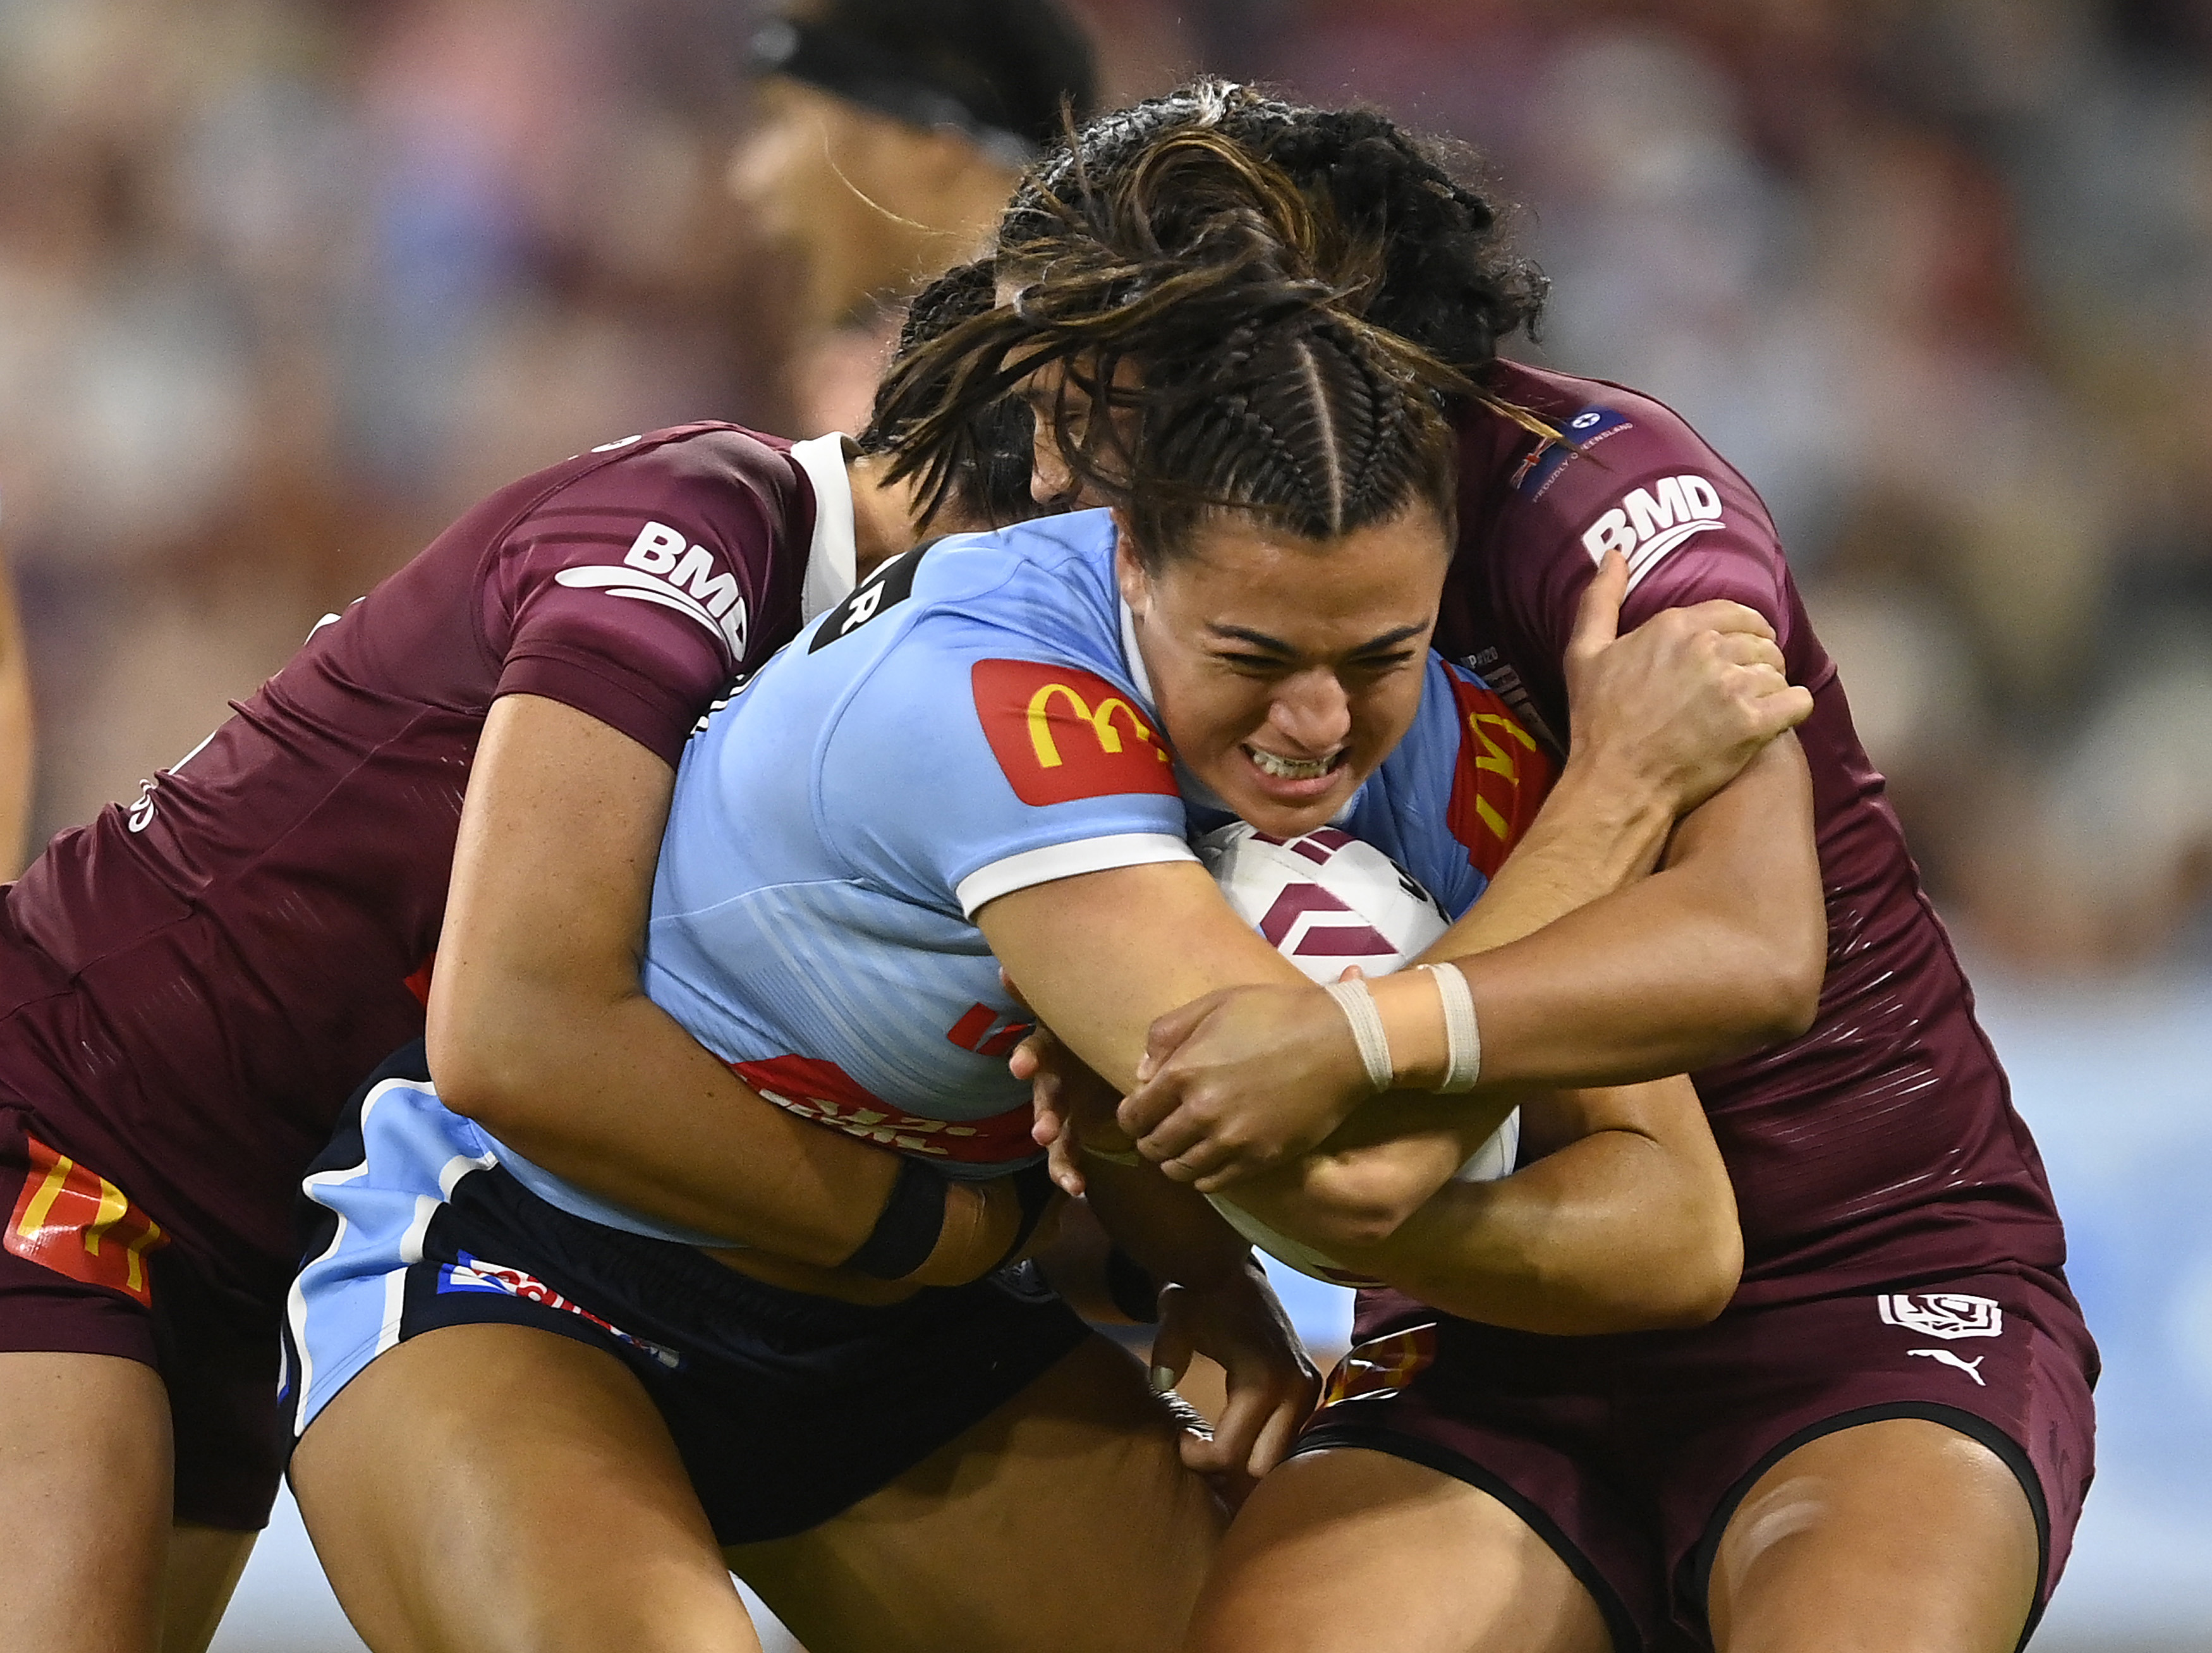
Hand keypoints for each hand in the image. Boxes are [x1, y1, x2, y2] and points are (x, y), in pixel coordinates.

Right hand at [1004, 968, 1127, 1196]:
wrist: (1109, 1054)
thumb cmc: (1088, 1028)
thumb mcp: (1074, 1010)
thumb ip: (1038, 995)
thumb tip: (1004, 967)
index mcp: (1053, 1050)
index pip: (1035, 1051)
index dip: (1028, 1059)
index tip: (1022, 1068)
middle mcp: (1052, 1079)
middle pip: (1044, 1098)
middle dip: (1043, 1115)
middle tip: (1043, 1131)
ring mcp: (1060, 1108)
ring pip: (1053, 1132)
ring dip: (1056, 1154)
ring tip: (1066, 1178)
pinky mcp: (1072, 1131)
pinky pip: (1067, 1155)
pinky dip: (1068, 1173)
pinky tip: (1076, 1189)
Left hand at [1117, 980, 1368, 1191]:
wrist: (1341, 1042)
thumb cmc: (1276, 1013)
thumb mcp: (1214, 1004)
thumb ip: (1167, 1034)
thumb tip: (1142, 1072)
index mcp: (1183, 1072)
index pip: (1134, 1114)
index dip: (1131, 1117)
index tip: (1138, 1113)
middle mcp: (1201, 1112)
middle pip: (1154, 1147)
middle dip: (1149, 1141)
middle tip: (1158, 1133)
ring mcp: (1232, 1140)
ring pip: (1180, 1170)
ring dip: (1174, 1162)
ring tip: (1182, 1150)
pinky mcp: (1260, 1159)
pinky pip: (1214, 1183)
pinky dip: (1203, 1176)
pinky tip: (1208, 1162)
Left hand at [1149, 1254, 1318, 1488]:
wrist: (1235, 1274)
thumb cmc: (1200, 1298)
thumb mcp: (1176, 1318)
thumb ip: (1168, 1352)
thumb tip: (1161, 1385)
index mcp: (1262, 1379)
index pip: (1230, 1453)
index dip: (1198, 1458)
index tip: (1180, 1437)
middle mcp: (1295, 1390)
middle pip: (1260, 1467)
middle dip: (1226, 1467)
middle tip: (1198, 1445)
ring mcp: (1308, 1392)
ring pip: (1278, 1458)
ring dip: (1246, 1458)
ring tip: (1213, 1438)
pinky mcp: (1310, 1391)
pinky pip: (1288, 1438)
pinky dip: (1261, 1443)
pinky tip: (1235, 1429)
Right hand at [1564, 548, 1813, 815]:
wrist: (1617, 782)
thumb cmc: (1597, 721)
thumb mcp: (1585, 653)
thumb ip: (1600, 599)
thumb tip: (1615, 554)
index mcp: (1675, 625)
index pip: (1735, 612)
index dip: (1743, 629)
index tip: (1738, 649)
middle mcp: (1708, 648)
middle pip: (1762, 640)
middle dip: (1758, 659)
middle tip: (1744, 684)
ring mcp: (1733, 687)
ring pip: (1779, 670)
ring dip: (1771, 686)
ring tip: (1755, 704)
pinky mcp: (1753, 724)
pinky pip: (1798, 701)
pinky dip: (1792, 708)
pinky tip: (1776, 718)